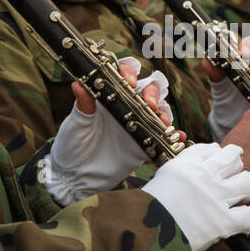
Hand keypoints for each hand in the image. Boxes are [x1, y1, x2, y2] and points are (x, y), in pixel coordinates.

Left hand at [43, 58, 178, 205]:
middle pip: (146, 90)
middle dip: (152, 93)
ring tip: (163, 121)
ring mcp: (136, 125)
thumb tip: (78, 84)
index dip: (130, 73)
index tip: (130, 82)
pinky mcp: (142, 144)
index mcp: (107, 98)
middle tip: (149, 105)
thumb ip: (82, 105)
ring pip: (158, 110)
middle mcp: (125, 108)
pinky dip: (172, 135)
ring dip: (164, 111)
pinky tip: (178, 137)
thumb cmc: (72, 146)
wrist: (77, 177)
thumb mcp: (76, 125)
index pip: (123, 76)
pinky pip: (161, 136)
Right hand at [141, 143, 249, 250]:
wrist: (144, 235)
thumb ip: (179, 172)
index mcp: (186, 164)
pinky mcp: (224, 222)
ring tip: (248, 191)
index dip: (219, 154)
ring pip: (247, 182)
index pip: (211, 149)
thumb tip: (191, 167)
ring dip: (249, 186)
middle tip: (237, 172)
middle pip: (233, 158)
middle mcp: (205, 177)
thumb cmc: (148, 211)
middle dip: (238, 164)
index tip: (221, 158)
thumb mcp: (161, 181)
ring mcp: (217, 198)